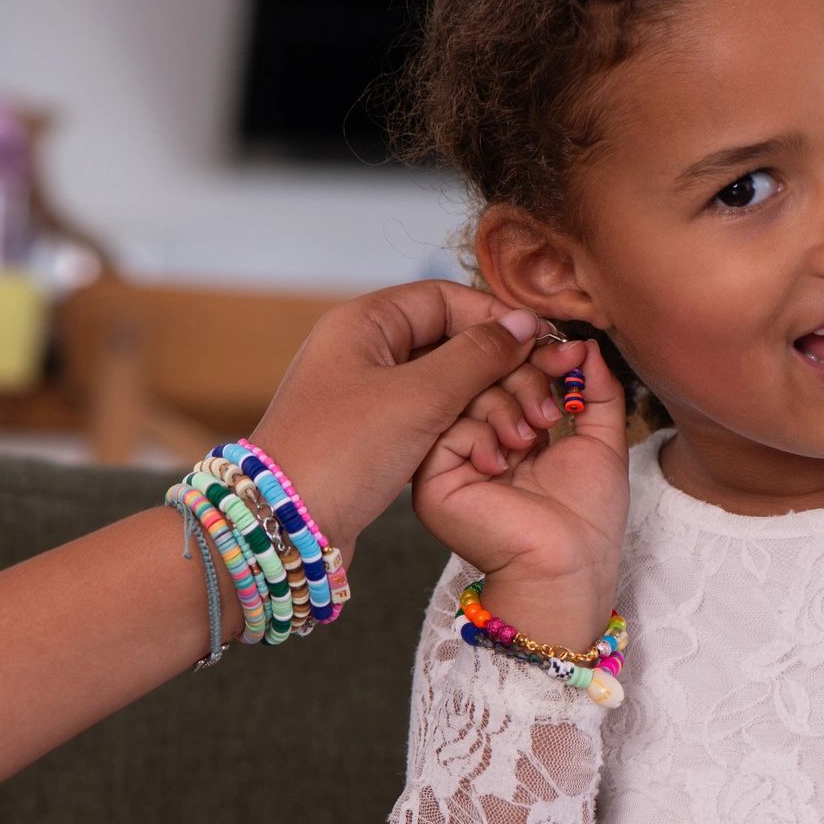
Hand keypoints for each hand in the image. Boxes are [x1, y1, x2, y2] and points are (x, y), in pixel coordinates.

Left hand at [245, 280, 543, 560]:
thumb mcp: (418, 398)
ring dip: (489, 404)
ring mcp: (370, 394)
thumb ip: (477, 356)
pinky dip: (466, 428)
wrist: (283, 526)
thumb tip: (525, 323)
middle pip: (451, 340)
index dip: (495, 317)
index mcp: (365, 323)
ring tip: (521, 433)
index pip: (445, 298)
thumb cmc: (341, 452)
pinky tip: (492, 449)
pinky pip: (435, 416)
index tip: (539, 343)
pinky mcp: (377, 434)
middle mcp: (365, 351)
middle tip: (539, 399)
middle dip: (499, 369)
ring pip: (448, 383)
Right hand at [412, 336, 630, 651]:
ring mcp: (451, 461)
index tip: (569, 355)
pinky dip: (482, 435)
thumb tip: (587, 345)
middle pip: (485, 374)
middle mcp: (476, 443)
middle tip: (552, 413)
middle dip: (525, 378)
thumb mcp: (602, 440)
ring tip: (532, 442)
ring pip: (465, 394)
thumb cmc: (587, 519)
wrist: (570, 568)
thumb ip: (597, 391)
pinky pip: (447, 427)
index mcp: (510, 432)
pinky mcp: (432, 480)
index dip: (537, 356)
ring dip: (507, 408)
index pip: (511, 371)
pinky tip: (505, 464)